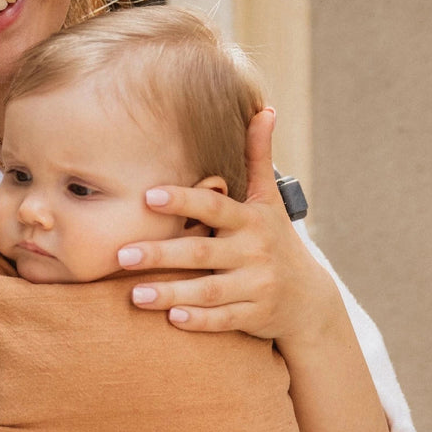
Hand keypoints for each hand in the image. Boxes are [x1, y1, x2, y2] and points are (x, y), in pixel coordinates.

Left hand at [117, 108, 339, 340]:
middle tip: (121, 253)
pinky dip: (199, 320)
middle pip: (202, 252)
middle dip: (162, 253)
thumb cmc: (276, 240)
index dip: (183, 201)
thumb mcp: (270, 200)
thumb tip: (265, 110)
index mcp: (251, 220)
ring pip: (209, 291)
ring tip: (133, 295)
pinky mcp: (254, 316)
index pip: (213, 207)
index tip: (148, 196)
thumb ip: (259, 157)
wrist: (309, 299)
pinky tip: (171, 319)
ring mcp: (255, 286)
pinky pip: (223, 320)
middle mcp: (254, 252)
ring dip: (170, 293)